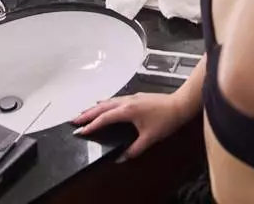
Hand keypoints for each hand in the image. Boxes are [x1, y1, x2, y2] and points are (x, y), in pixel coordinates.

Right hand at [72, 93, 191, 160]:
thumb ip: (134, 149)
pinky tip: (104, 104)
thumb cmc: (166, 119)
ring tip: (83, 113)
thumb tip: (122, 157)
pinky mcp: (135, 97)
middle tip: (74, 120)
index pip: (104, 118)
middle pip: (101, 107)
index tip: (80, 131)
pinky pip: (114, 99)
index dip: (91, 125)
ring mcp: (130, 98)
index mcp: (127, 111)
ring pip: (107, 101)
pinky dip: (105, 103)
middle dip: (87, 114)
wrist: (179, 104)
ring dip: (94, 107)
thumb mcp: (150, 138)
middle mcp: (126, 102)